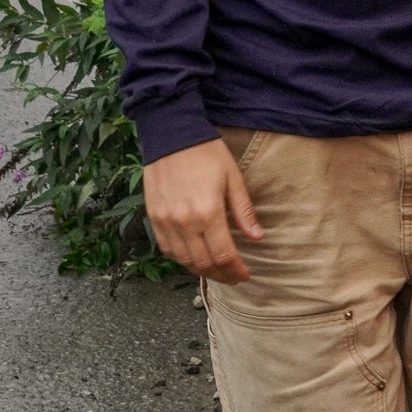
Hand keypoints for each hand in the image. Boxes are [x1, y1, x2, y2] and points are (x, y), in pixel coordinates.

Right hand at [143, 137, 264, 283]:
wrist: (172, 134)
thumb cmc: (207, 153)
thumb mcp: (233, 178)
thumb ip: (244, 211)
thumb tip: (258, 238)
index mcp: (208, 212)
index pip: (224, 254)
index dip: (236, 270)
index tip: (245, 275)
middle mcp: (185, 222)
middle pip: (204, 263)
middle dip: (222, 275)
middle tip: (233, 277)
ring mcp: (166, 222)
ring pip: (184, 261)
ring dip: (202, 271)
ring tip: (216, 271)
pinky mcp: (154, 218)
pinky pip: (167, 250)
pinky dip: (182, 260)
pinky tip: (194, 259)